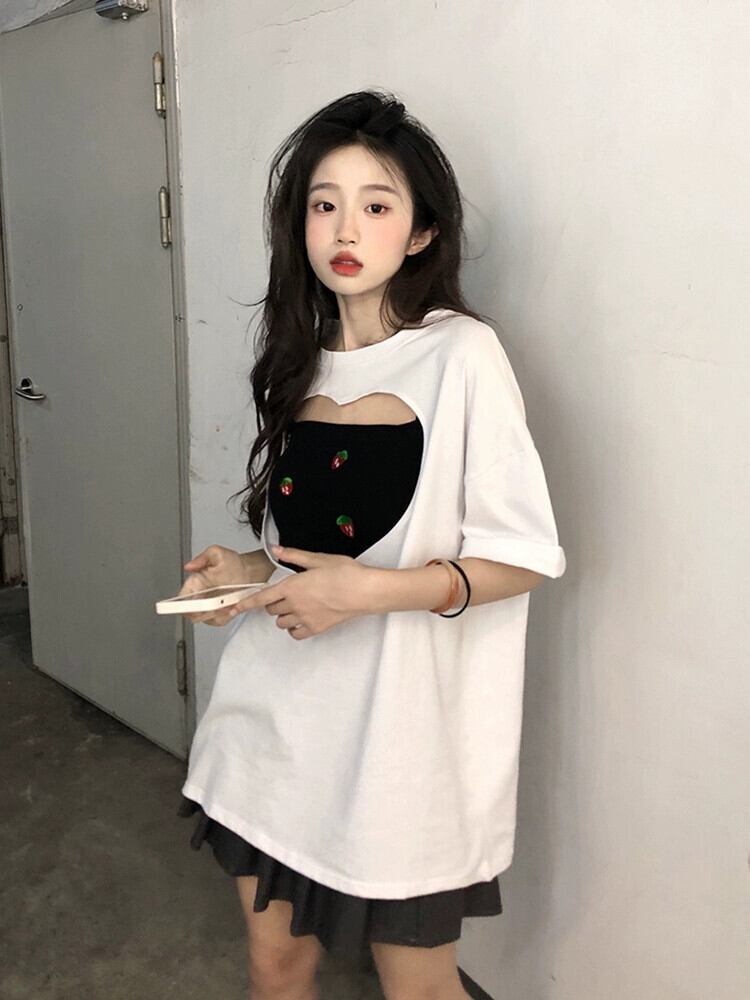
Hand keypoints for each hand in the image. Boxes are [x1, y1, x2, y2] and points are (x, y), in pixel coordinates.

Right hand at [179, 545, 255, 626]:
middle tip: (216, 605)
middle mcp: (199, 595)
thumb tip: (189, 566)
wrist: (248, 572)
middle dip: (203, 611)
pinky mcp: (219, 613)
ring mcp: (209, 605)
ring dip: (216, 614)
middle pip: (192, 612)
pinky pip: (218, 621)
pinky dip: (225, 617)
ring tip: (227, 603)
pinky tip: (231, 607)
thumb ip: (202, 558)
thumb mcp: (217, 554)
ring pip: (205, 619)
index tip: (191, 607)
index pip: (182, 598)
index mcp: (195, 582)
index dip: (184, 605)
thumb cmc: (232, 563)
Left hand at [225, 545, 373, 639]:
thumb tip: (275, 549)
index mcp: (292, 586)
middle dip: (274, 603)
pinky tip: (303, 619)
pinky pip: (295, 633)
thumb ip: (294, 555)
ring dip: (284, 615)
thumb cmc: (345, 572)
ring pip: (281, 623)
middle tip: (288, 594)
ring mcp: (305, 619)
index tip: (232, 608)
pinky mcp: (316, 629)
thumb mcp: (318, 559)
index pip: (261, 598)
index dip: (244, 604)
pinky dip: (294, 628)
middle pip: (271, 610)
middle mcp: (294, 605)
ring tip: (298, 606)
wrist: (364, 591)